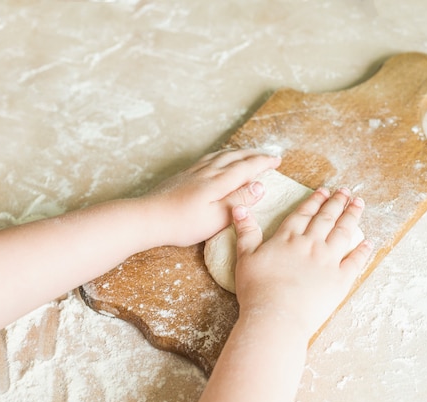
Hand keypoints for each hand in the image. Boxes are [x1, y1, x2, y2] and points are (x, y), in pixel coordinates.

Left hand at [143, 149, 280, 246]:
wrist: (148, 218)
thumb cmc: (183, 223)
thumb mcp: (216, 217)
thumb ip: (239, 200)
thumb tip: (260, 185)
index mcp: (218, 182)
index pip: (247, 167)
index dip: (263, 163)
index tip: (277, 160)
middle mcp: (208, 172)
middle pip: (235, 157)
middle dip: (254, 154)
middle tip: (269, 155)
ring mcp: (194, 172)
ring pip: (221, 155)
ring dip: (238, 152)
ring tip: (247, 153)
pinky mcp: (183, 176)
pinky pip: (208, 158)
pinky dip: (221, 155)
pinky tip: (218, 159)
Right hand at [232, 187, 372, 338]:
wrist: (276, 317)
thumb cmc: (257, 290)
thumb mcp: (245, 257)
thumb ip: (246, 232)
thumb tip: (239, 208)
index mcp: (288, 238)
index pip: (304, 213)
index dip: (314, 201)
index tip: (324, 191)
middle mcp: (311, 244)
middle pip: (326, 218)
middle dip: (337, 202)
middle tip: (345, 191)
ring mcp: (328, 261)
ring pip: (343, 232)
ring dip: (352, 216)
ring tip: (358, 204)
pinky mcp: (340, 280)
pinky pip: (355, 261)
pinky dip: (363, 250)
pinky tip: (368, 242)